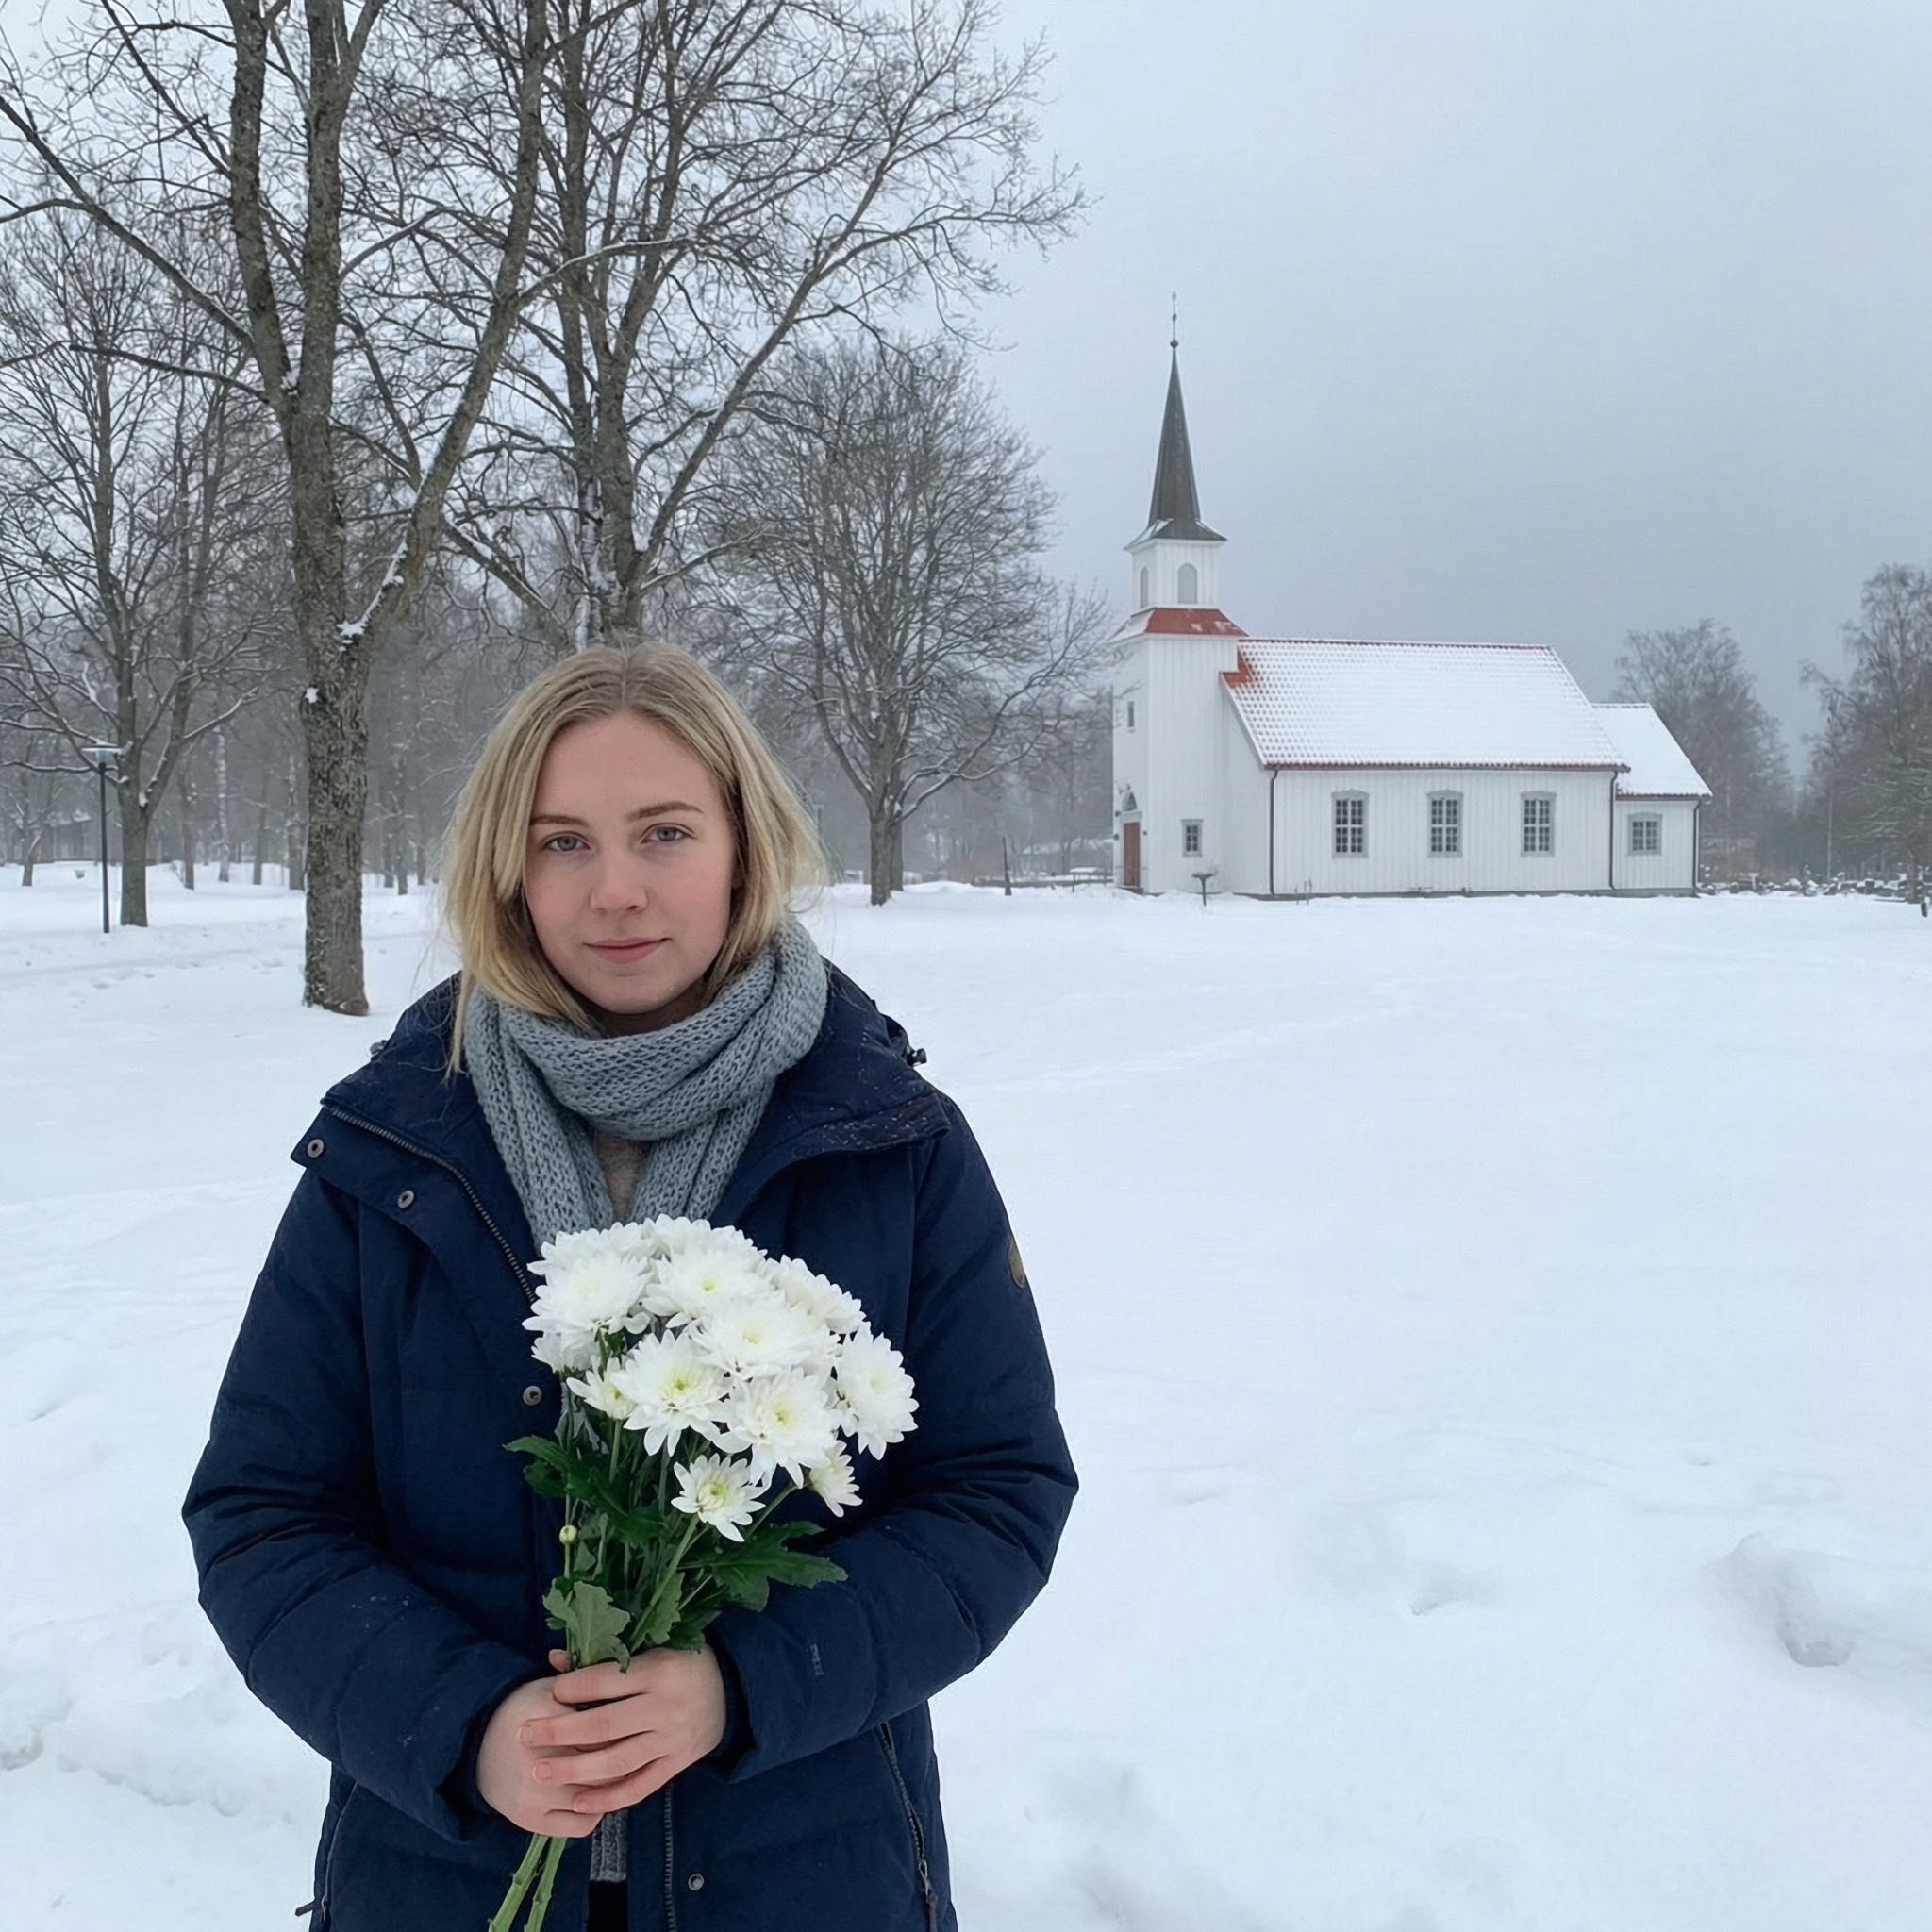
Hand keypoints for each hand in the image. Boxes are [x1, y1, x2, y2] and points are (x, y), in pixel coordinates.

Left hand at [476, 1645, 726, 1834]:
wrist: (733, 1690)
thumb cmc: (684, 1661)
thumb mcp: (652, 1645)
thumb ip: (605, 1655)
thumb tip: (554, 1659)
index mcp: (658, 1670)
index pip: (605, 1680)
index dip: (572, 1687)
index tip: (548, 1693)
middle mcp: (665, 1707)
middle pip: (603, 1725)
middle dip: (559, 1732)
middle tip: (524, 1736)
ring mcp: (671, 1740)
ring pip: (616, 1761)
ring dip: (574, 1769)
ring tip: (539, 1773)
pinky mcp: (676, 1763)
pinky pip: (639, 1786)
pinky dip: (608, 1797)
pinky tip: (578, 1801)